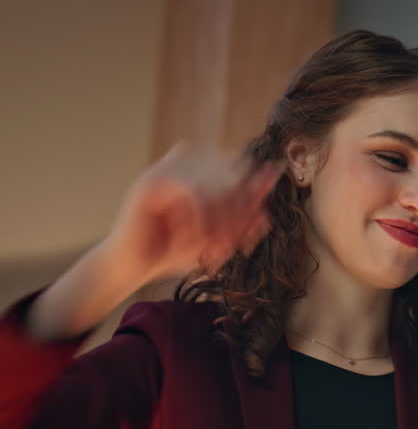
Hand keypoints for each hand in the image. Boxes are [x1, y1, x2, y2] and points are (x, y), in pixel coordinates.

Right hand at [102, 142, 281, 286]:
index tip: (251, 233)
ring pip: (215, 188)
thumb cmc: (173, 250)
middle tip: (231, 248)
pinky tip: (194, 244)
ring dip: (218, 227)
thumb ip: (246, 210)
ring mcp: (167, 167)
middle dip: (237, 219)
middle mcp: (186, 160)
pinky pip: (192, 194)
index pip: (243, 171)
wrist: (133, 269)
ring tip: (211, 252)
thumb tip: (273, 179)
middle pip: (233, 179)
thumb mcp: (219, 235)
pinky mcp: (151, 181)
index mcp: (202, 167)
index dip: (252, 202)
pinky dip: (199, 224)